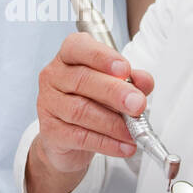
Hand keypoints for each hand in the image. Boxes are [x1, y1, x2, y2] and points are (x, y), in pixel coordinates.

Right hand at [34, 33, 155, 173]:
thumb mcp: (114, 86)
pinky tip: (123, 145)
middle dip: (114, 93)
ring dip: (113, 123)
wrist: (68, 138)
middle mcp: (54, 76)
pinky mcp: (50, 131)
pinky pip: (79, 136)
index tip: (125, 69)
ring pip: (81, 110)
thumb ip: (131, 81)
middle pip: (83, 80)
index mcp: (69, 56)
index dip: (102, 57)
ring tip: (133, 131)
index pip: (78, 47)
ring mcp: (48, 103)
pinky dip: (106, 143)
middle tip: (137, 104)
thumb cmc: (91, 102)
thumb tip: (144, 81)